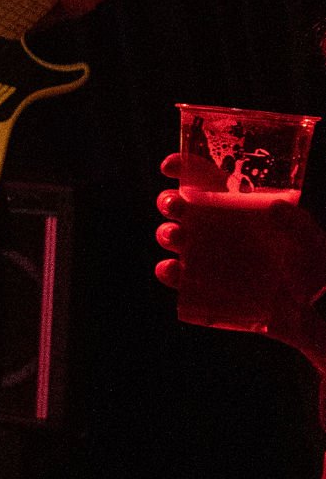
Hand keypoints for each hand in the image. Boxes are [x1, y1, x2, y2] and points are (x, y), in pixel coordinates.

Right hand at [156, 153, 325, 360]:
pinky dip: (168, 272)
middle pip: (182, 207)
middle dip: (169, 202)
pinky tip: (172, 269)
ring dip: (167, 234)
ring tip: (176, 237)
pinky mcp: (205, 287)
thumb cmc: (312, 269)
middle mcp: (220, 229)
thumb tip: (274, 207)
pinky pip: (178, 277)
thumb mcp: (311, 240)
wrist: (312, 311)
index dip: (185, 168)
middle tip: (175, 206)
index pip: (206, 180)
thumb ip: (295, 223)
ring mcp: (210, 258)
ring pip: (175, 239)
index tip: (171, 167)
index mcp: (240, 207)